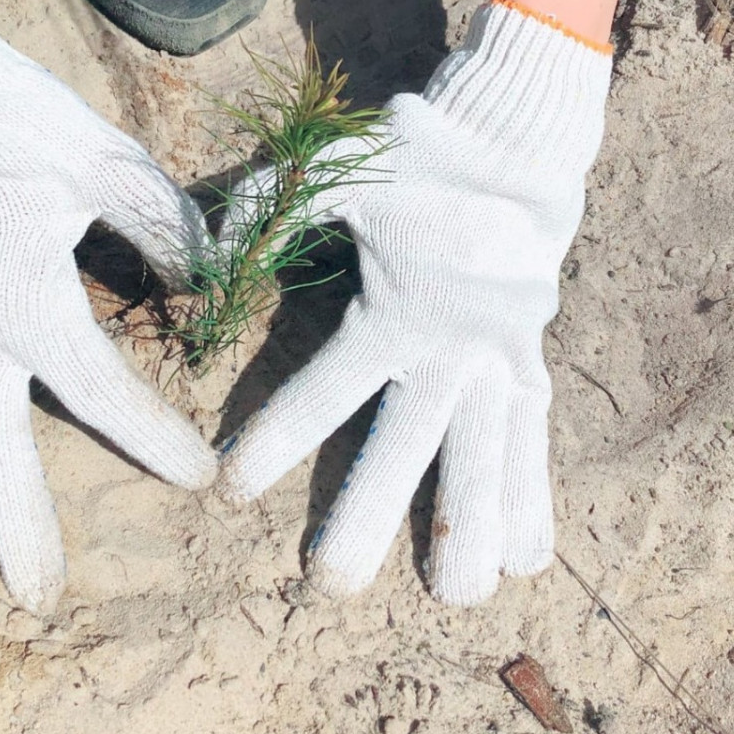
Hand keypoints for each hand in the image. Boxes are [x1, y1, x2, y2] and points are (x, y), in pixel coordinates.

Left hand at [217, 1, 611, 604]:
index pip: (326, 388)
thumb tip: (200, 255)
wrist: (515, 136)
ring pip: (483, 455)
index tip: (232, 490)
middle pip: (406, 443)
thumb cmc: (419, 152)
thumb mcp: (339, 166)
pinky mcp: (528, 357)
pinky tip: (532, 554)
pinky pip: (531, 436)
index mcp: (398, 307)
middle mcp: (451, 345)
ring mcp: (499, 357)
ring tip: (460, 597)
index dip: (276, 438)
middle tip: (327, 586)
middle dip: (368, 514)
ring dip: (470, 526)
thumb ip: (271, 208)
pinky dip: (533, 494)